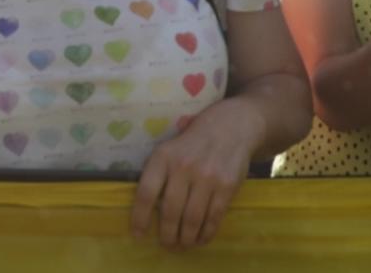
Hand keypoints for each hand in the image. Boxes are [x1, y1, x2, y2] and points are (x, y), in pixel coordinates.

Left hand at [131, 98, 259, 248]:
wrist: (232, 126)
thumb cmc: (194, 140)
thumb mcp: (170, 147)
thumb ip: (160, 172)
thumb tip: (148, 208)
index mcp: (163, 156)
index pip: (146, 192)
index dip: (140, 217)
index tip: (137, 234)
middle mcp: (183, 166)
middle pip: (170, 211)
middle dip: (167, 234)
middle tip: (167, 244)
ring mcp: (207, 177)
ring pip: (192, 218)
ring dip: (186, 238)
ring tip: (183, 245)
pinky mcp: (227, 186)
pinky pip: (214, 217)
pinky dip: (206, 233)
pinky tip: (201, 238)